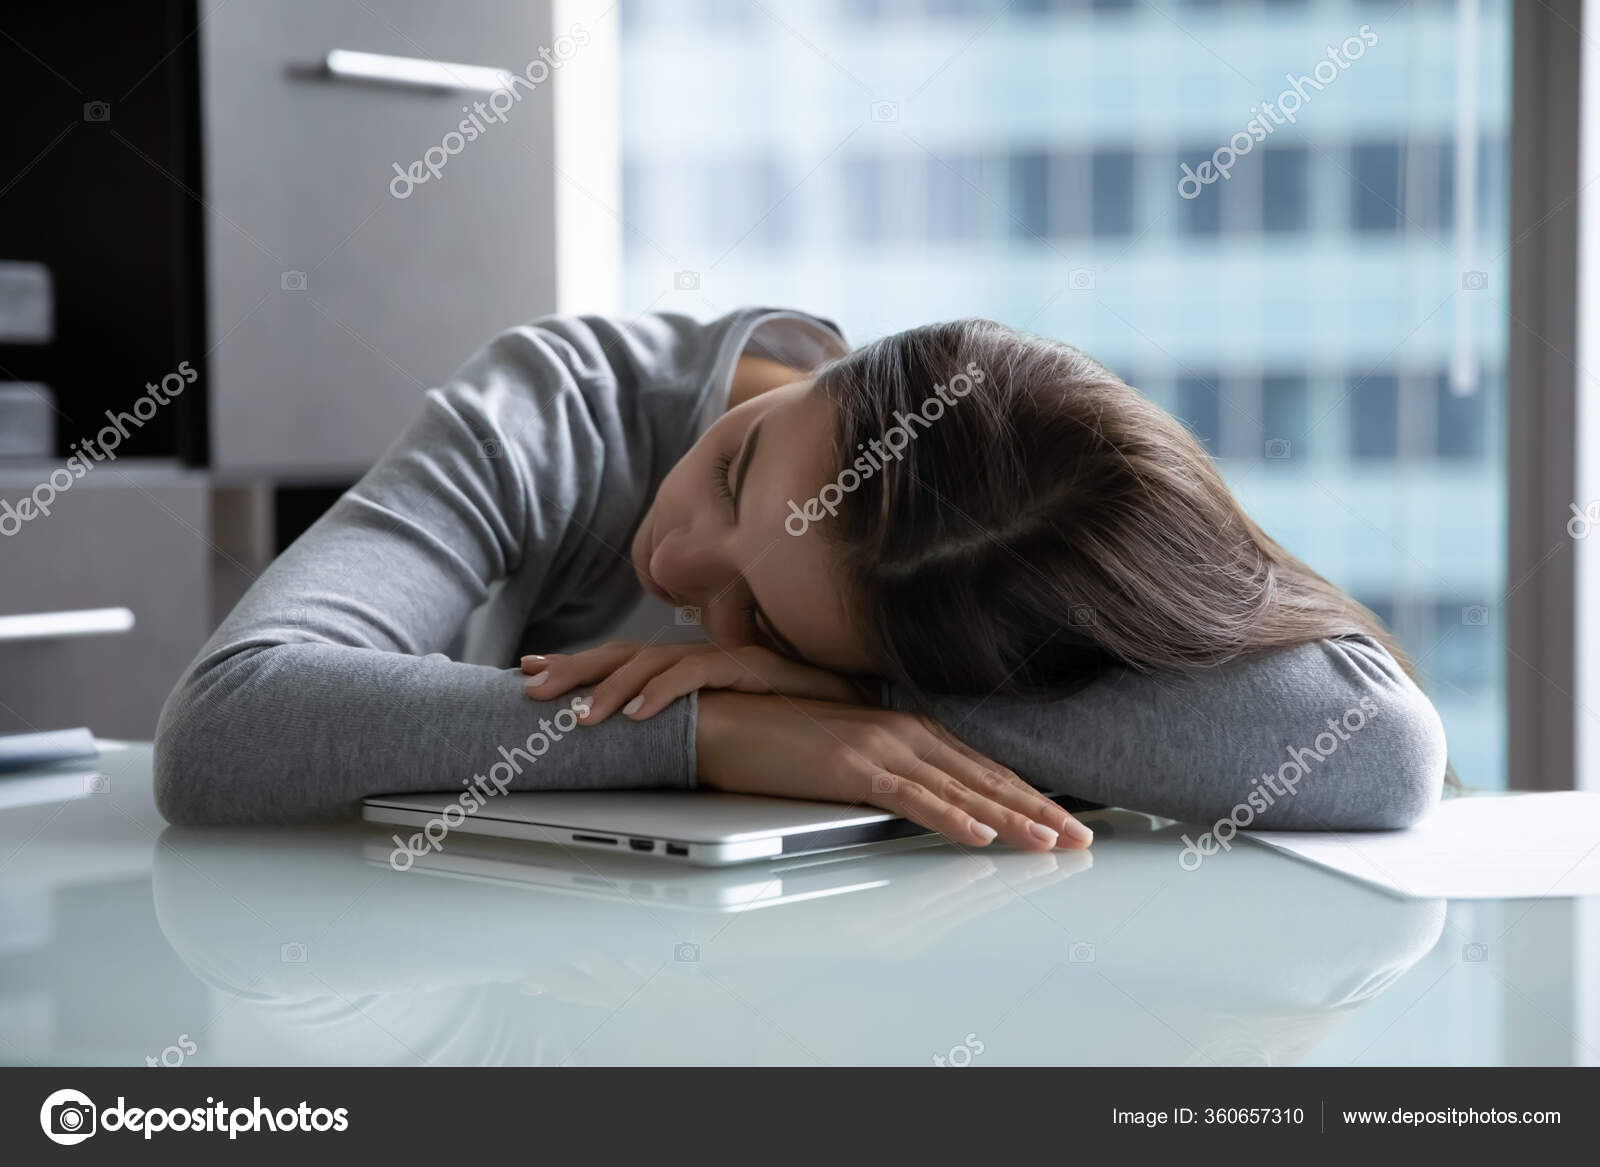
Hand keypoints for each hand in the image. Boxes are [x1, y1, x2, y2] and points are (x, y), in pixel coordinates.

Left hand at [520, 640, 861, 723]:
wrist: (862, 713)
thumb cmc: (798, 724)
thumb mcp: (729, 730)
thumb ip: (691, 732)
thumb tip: (639, 753)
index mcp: (693, 669)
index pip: (625, 660)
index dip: (579, 664)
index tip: (531, 670)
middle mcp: (704, 657)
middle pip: (625, 654)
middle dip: (575, 668)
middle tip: (530, 686)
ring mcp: (727, 658)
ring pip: (654, 661)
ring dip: (613, 688)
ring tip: (580, 716)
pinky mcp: (754, 665)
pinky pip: (698, 673)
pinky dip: (665, 691)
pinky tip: (639, 712)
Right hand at [694, 691, 1093, 852]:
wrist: (721, 716)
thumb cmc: (776, 735)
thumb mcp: (845, 753)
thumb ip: (886, 769)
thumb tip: (914, 795)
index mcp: (904, 729)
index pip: (980, 769)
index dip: (1025, 795)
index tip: (1060, 818)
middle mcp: (903, 733)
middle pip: (984, 778)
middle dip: (1038, 809)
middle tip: (1081, 836)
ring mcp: (880, 748)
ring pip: (961, 790)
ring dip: (1011, 819)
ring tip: (1051, 842)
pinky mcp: (851, 769)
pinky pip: (911, 798)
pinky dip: (950, 817)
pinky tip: (979, 834)